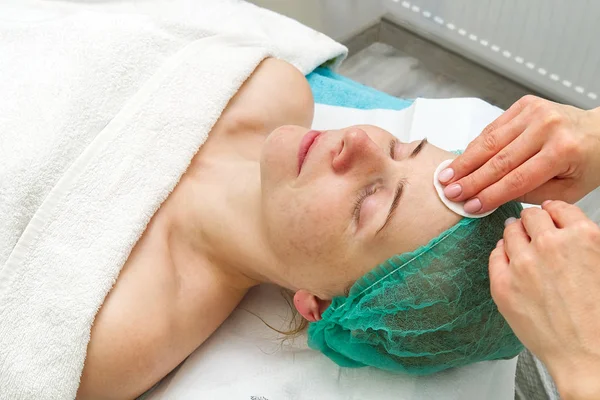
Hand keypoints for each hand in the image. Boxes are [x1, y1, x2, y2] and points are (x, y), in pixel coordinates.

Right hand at [438, 95, 599, 213]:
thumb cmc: (587, 163)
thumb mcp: (568, 189)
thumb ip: (531, 193)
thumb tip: (491, 196)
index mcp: (562, 150)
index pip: (516, 179)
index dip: (489, 195)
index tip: (470, 206)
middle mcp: (547, 126)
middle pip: (499, 160)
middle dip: (470, 179)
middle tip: (450, 193)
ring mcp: (534, 112)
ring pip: (490, 141)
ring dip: (465, 161)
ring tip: (446, 176)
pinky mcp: (525, 104)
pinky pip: (493, 128)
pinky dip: (475, 145)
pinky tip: (462, 159)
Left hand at [489, 201, 599, 398]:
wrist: (587, 354)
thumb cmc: (597, 316)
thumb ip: (583, 240)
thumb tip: (565, 225)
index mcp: (583, 237)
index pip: (557, 208)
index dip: (552, 212)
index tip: (548, 215)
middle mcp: (550, 245)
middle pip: (530, 216)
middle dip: (531, 221)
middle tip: (532, 229)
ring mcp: (523, 264)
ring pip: (509, 232)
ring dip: (514, 235)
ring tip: (519, 245)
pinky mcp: (503, 284)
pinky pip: (494, 255)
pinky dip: (501, 254)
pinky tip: (509, 260)